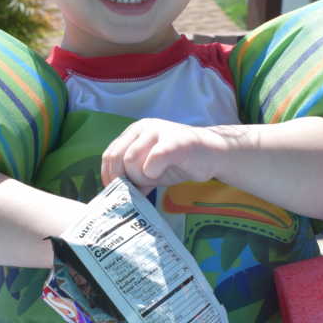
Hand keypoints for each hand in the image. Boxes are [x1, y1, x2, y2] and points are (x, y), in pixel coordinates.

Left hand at [100, 118, 223, 190]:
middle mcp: (143, 127)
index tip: (117, 191)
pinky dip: (152, 172)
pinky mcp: (175, 142)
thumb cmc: (181, 162)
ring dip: (140, 177)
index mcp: (134, 131)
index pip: (110, 154)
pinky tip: (160, 175)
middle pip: (118, 158)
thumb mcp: (151, 169)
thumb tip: (116, 195)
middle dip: (124, 178)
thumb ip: (133, 176)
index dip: (109, 176)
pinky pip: (153, 160)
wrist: (213, 154)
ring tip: (155, 179)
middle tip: (138, 189)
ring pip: (131, 160)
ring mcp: (159, 132)